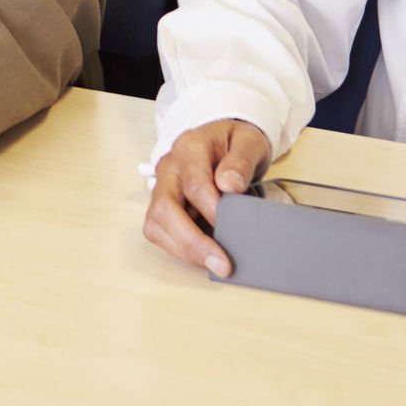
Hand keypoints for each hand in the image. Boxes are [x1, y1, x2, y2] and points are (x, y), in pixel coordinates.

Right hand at [142, 119, 272, 276]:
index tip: (235, 230)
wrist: (226, 140)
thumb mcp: (249, 142)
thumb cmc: (236, 143)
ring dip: (184, 249)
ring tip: (215, 265)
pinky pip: (159, 231)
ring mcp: (162, 186)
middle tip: (222, 265)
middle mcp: (169, 167)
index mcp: (190, 147)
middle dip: (192, 242)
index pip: (195, 185)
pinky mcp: (162, 204)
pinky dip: (180, 248)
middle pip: (165, 208)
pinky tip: (204, 255)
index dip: (213, 212)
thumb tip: (229, 185)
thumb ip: (241, 161)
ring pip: (156, 223)